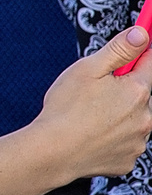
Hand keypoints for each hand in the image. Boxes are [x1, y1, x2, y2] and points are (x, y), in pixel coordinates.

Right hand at [34, 26, 151, 180]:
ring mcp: (138, 141)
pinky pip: (126, 144)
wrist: (52, 152)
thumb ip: (119, 49)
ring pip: (134, 120)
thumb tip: (141, 33)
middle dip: (123, 91)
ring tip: (89, 119)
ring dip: (119, 116)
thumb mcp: (87, 69)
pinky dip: (113, 139)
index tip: (136, 50)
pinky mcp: (128, 160)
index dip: (139, 55)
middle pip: (140, 95)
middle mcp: (146, 117)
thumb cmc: (65, 110)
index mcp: (137, 91)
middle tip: (95, 94)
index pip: (149, 63)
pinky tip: (92, 137)